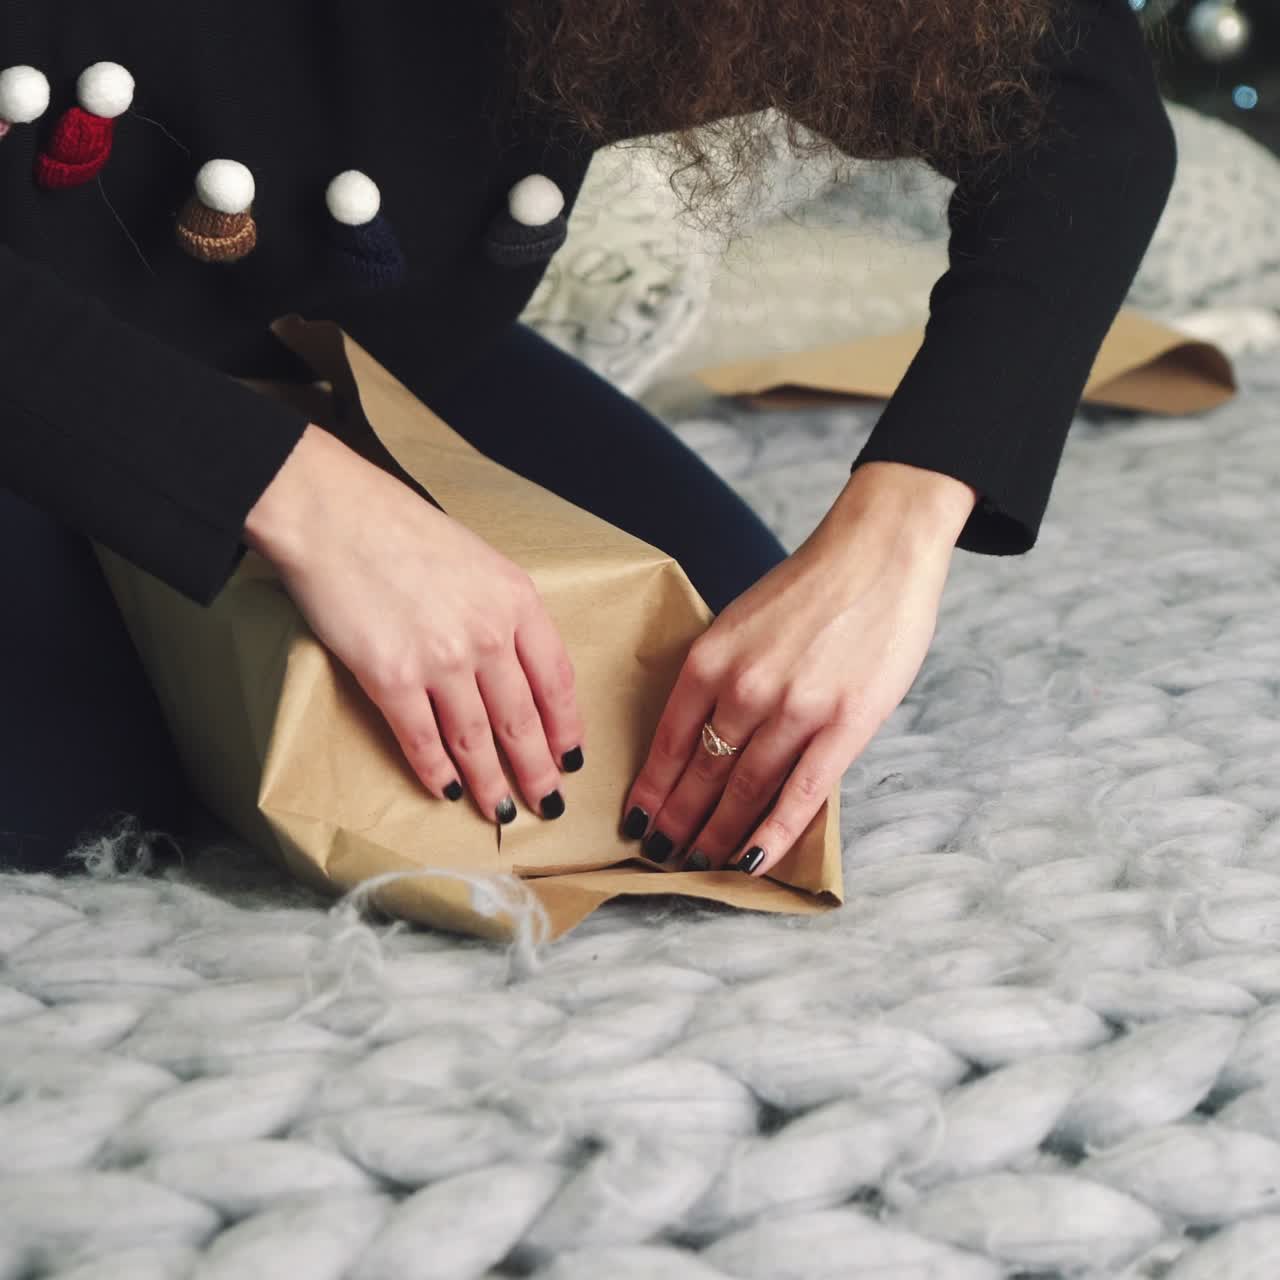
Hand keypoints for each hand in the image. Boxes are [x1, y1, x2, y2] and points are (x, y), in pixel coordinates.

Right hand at [244, 423, 584, 824]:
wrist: (332, 512)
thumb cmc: (399, 527)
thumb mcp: (477, 560)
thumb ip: (502, 610)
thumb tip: (513, 665)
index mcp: (516, 600)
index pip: (557, 680)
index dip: (566, 727)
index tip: (571, 756)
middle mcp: (488, 634)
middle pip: (523, 721)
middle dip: (538, 771)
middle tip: (548, 804)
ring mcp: (441, 659)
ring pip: (476, 739)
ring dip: (491, 783)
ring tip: (502, 812)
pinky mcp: (391, 677)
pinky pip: (421, 739)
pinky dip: (436, 772)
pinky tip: (447, 791)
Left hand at [620, 462, 975, 874]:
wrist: (878, 553)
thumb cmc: (809, 589)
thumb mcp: (741, 623)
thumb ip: (720, 678)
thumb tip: (703, 740)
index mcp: (711, 659)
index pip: (669, 742)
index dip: (652, 789)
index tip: (637, 821)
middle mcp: (744, 687)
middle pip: (701, 774)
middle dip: (677, 822)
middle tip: (661, 856)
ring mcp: (795, 709)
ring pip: (743, 790)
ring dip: (717, 834)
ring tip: (699, 864)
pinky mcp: (845, 724)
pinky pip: (801, 793)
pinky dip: (773, 832)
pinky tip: (753, 860)